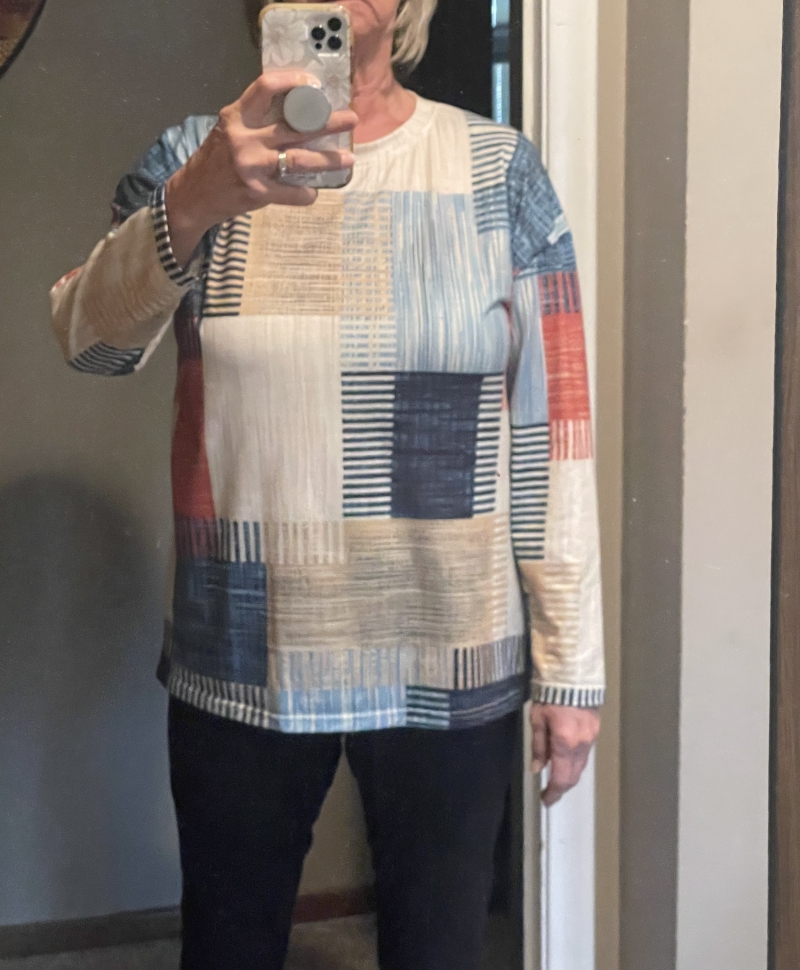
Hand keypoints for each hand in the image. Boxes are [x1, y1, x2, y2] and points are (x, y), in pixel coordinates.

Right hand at [164, 70, 357, 265]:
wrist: (194, 195)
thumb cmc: (217, 159)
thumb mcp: (230, 130)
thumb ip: (256, 119)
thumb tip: (297, 109)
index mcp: (237, 116)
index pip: (266, 87)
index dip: (294, 82)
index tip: (316, 85)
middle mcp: (245, 139)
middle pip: (294, 125)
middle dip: (327, 121)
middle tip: (352, 119)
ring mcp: (252, 167)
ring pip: (299, 160)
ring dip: (328, 160)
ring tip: (349, 159)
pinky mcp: (257, 193)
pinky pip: (292, 193)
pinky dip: (307, 194)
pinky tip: (314, 192)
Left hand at [530, 704, 599, 806]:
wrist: (572, 675)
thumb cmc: (550, 694)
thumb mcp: (537, 719)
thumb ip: (538, 746)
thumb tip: (537, 768)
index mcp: (565, 742)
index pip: (561, 777)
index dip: (554, 793)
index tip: (546, 800)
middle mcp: (581, 744)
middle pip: (573, 775)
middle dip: (562, 787)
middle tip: (550, 792)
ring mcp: (591, 738)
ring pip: (581, 766)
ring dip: (569, 775)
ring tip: (556, 777)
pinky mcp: (595, 730)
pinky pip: (585, 753)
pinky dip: (576, 762)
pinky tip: (566, 759)